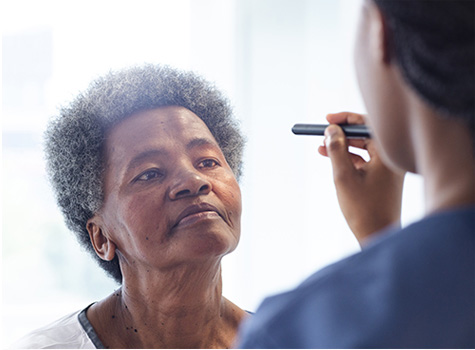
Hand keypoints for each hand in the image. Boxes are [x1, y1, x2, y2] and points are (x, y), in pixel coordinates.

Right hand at [318, 112, 404, 245]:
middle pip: (365, 135)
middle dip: (342, 133)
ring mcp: (387, 169)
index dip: (346, 119)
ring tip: (321, 147)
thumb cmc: (363, 208)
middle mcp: (390, 158)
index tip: (328, 119)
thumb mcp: (343, 176)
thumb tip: (331, 130)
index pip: (367, 125)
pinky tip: (331, 159)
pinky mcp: (382, 178)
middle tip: (323, 133)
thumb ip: (336, 149)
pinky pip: (364, 160)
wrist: (378, 235)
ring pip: (363, 148)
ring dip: (342, 146)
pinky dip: (348, 158)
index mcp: (387, 154)